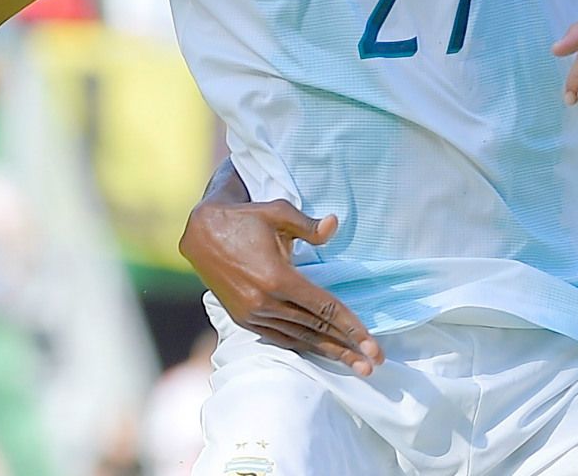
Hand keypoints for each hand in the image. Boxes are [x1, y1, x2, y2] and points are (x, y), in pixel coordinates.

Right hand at [178, 198, 383, 375]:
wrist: (202, 233)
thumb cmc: (246, 218)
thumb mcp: (278, 212)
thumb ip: (308, 225)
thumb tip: (334, 225)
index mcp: (277, 278)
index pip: (324, 308)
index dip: (352, 327)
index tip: (372, 345)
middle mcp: (265, 302)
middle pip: (316, 329)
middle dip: (347, 348)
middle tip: (375, 365)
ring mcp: (253, 314)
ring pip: (299, 337)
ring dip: (329, 352)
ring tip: (355, 365)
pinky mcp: (243, 318)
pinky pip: (280, 336)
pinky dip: (303, 345)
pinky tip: (321, 351)